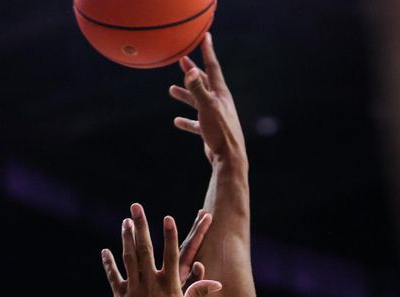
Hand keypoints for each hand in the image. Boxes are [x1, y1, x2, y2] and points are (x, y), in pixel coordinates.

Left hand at [101, 203, 221, 296]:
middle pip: (145, 249)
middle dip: (141, 226)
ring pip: (128, 258)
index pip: (171, 255)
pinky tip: (105, 251)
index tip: (168, 218)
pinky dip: (109, 263)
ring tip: (125, 221)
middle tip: (136, 207)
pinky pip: (114, 277)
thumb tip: (217, 283)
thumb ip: (198, 294)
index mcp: (170, 287)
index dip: (170, 235)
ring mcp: (134, 290)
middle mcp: (151, 285)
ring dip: (126, 238)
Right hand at [169, 33, 246, 163]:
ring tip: (171, 90)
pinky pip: (196, 123)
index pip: (213, 67)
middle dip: (193, 71)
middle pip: (204, 82)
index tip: (204, 36)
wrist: (229, 157)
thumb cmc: (221, 130)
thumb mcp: (207, 106)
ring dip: (186, 95)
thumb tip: (190, 71)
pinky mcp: (210, 130)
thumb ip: (198, 89)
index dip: (208, 51)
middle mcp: (219, 102)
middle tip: (182, 60)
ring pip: (198, 101)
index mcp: (221, 93)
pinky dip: (187, 121)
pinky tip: (177, 121)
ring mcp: (215, 116)